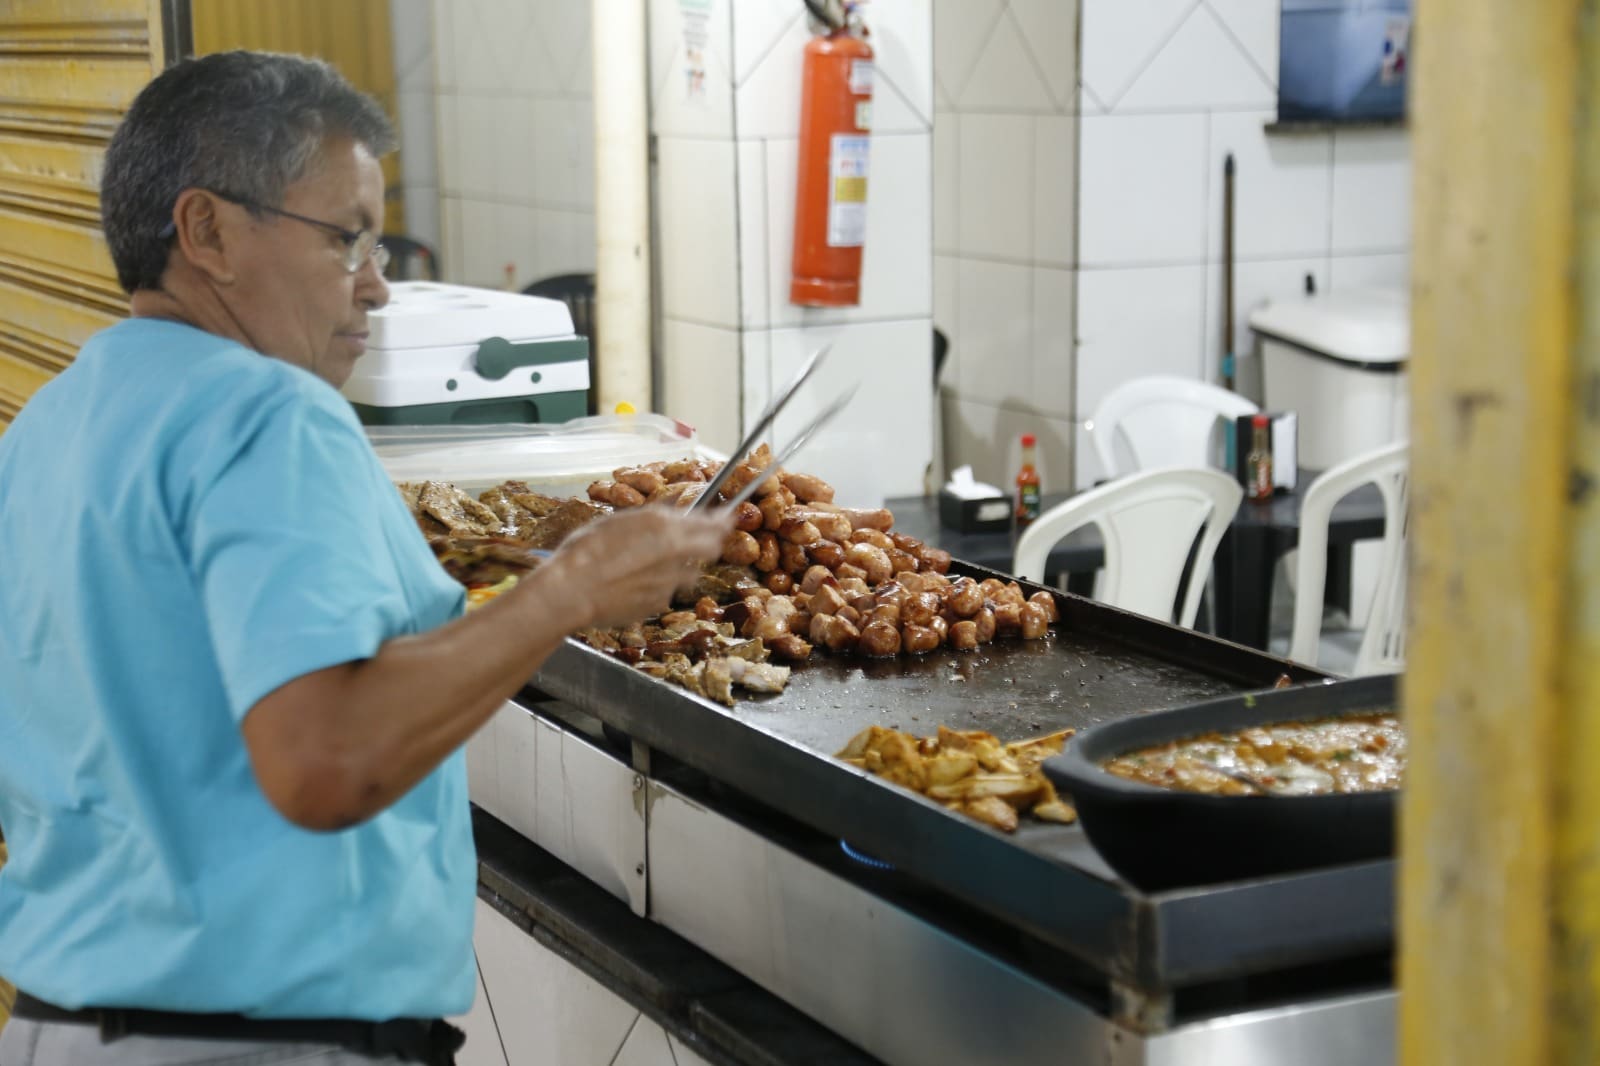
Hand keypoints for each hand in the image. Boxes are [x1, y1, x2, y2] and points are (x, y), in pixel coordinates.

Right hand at [532, 506, 732, 629]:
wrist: (572, 591)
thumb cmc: (585, 551)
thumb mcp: (617, 522)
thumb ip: (651, 519)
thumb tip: (672, 514)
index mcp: (663, 525)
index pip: (710, 522)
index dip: (721, 520)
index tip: (728, 517)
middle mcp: (674, 552)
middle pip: (712, 547)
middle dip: (712, 541)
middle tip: (708, 538)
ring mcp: (670, 581)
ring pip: (690, 572)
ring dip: (682, 566)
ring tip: (652, 564)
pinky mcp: (660, 603)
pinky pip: (668, 591)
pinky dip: (659, 586)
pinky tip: (635, 584)